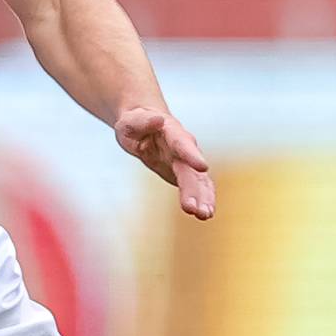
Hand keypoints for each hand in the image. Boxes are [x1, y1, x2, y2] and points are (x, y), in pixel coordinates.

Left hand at [115, 105, 214, 219]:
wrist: (144, 125)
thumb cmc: (134, 123)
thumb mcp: (130, 121)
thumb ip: (141, 121)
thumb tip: (158, 120)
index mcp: (171, 131)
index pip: (181, 143)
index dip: (191, 155)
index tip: (202, 167)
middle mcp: (184, 147)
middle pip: (191, 170)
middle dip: (194, 189)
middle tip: (198, 209)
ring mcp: (187, 161)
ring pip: (198, 180)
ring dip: (203, 198)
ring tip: (205, 215)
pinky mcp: (186, 173)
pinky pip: (197, 187)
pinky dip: (202, 199)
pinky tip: (205, 214)